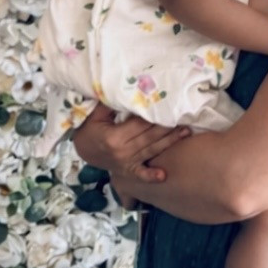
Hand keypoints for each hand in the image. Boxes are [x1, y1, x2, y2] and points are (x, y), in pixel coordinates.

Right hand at [72, 103, 187, 192]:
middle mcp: (122, 151)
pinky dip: (151, 176)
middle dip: (168, 128)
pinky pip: (140, 175)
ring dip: (169, 142)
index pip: (140, 124)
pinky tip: (163, 175)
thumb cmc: (89, 128)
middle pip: (149, 137)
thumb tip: (129, 90)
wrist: (82, 150)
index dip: (155, 116)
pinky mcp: (127, 171)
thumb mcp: (96, 114)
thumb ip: (111, 104)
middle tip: (184, 118)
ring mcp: (125, 163)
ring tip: (185, 132)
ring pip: (151, 151)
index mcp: (114, 137)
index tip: (169, 106)